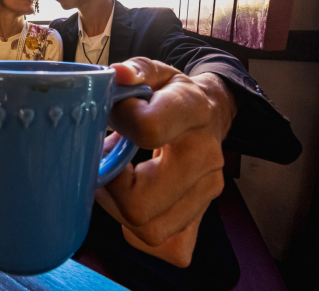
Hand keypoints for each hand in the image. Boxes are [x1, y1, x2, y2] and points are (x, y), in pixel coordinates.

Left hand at [95, 57, 235, 267]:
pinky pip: (166, 247)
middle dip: (110, 187)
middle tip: (107, 162)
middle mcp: (206, 157)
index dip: (117, 126)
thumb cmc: (171, 94)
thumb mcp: (155, 72)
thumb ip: (136, 70)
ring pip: (148, 230)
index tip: (111, 119)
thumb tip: (116, 75)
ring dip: (119, 208)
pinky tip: (134, 200)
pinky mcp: (202, 217)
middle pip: (141, 202)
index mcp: (193, 112)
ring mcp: (207, 192)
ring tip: (119, 178)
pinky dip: (139, 232)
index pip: (147, 130)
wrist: (212, 113)